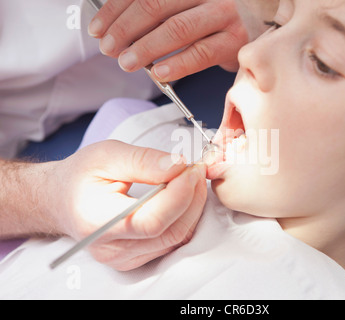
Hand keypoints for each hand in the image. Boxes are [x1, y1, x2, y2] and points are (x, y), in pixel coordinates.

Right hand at [49, 140, 206, 270]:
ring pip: (176, 238)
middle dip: (191, 198)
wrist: (62, 199)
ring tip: (190, 179)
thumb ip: (143, 160)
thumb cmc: (80, 176)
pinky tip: (182, 196)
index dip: (179, 195)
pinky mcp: (136, 258)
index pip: (151, 220)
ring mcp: (124, 258)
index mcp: (98, 221)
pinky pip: (172, 241)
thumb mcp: (106, 154)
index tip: (191, 168)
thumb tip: (178, 165)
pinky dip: (184, 217)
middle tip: (196, 170)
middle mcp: (112, 248)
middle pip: (170, 232)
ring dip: (192, 207)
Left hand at [88, 0, 248, 80]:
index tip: (98, 27)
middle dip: (125, 28)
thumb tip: (121, 27)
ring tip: (126, 61)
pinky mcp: (236, 40)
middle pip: (156, 5)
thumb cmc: (220, 17)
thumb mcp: (191, 5)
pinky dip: (178, 64)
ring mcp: (224, 14)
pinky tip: (159, 73)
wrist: (264, 24)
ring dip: (146, 47)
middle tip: (109, 47)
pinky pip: (202, 53)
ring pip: (177, 28)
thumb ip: (163, 11)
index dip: (116, 9)